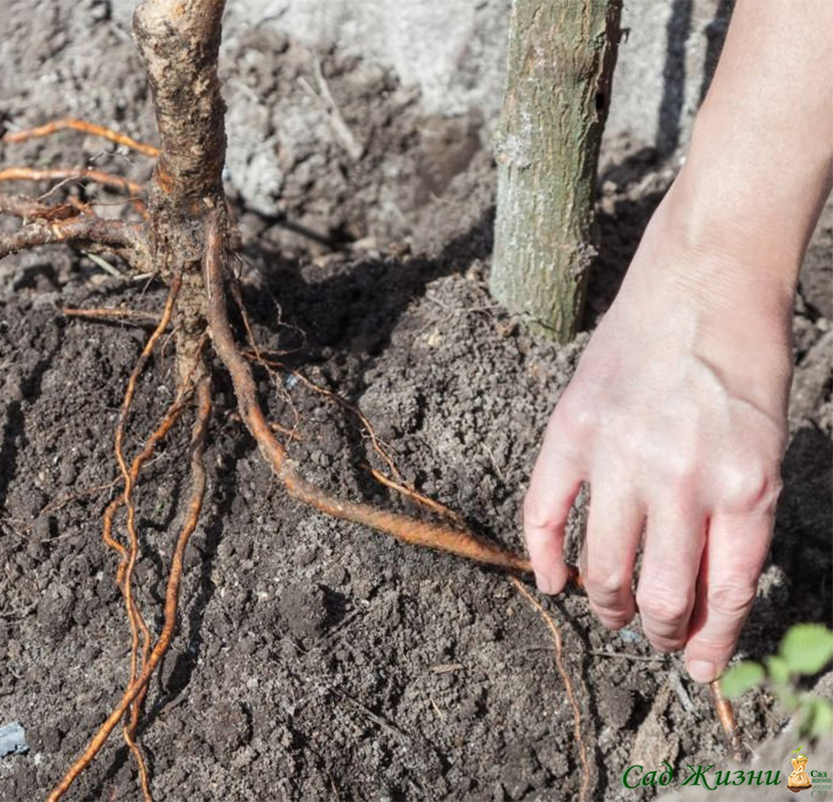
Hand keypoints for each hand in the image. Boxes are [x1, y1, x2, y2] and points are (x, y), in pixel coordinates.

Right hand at [522, 187, 792, 682]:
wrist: (707, 282)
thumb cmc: (747, 367)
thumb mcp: (767, 451)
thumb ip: (738, 524)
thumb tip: (701, 598)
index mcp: (747, 488)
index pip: (724, 596)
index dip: (709, 644)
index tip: (698, 667)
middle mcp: (682, 479)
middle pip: (660, 596)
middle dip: (658, 633)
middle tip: (654, 637)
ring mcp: (620, 454)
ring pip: (602, 567)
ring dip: (607, 604)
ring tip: (612, 610)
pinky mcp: (572, 430)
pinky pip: (545, 513)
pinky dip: (544, 556)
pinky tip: (552, 579)